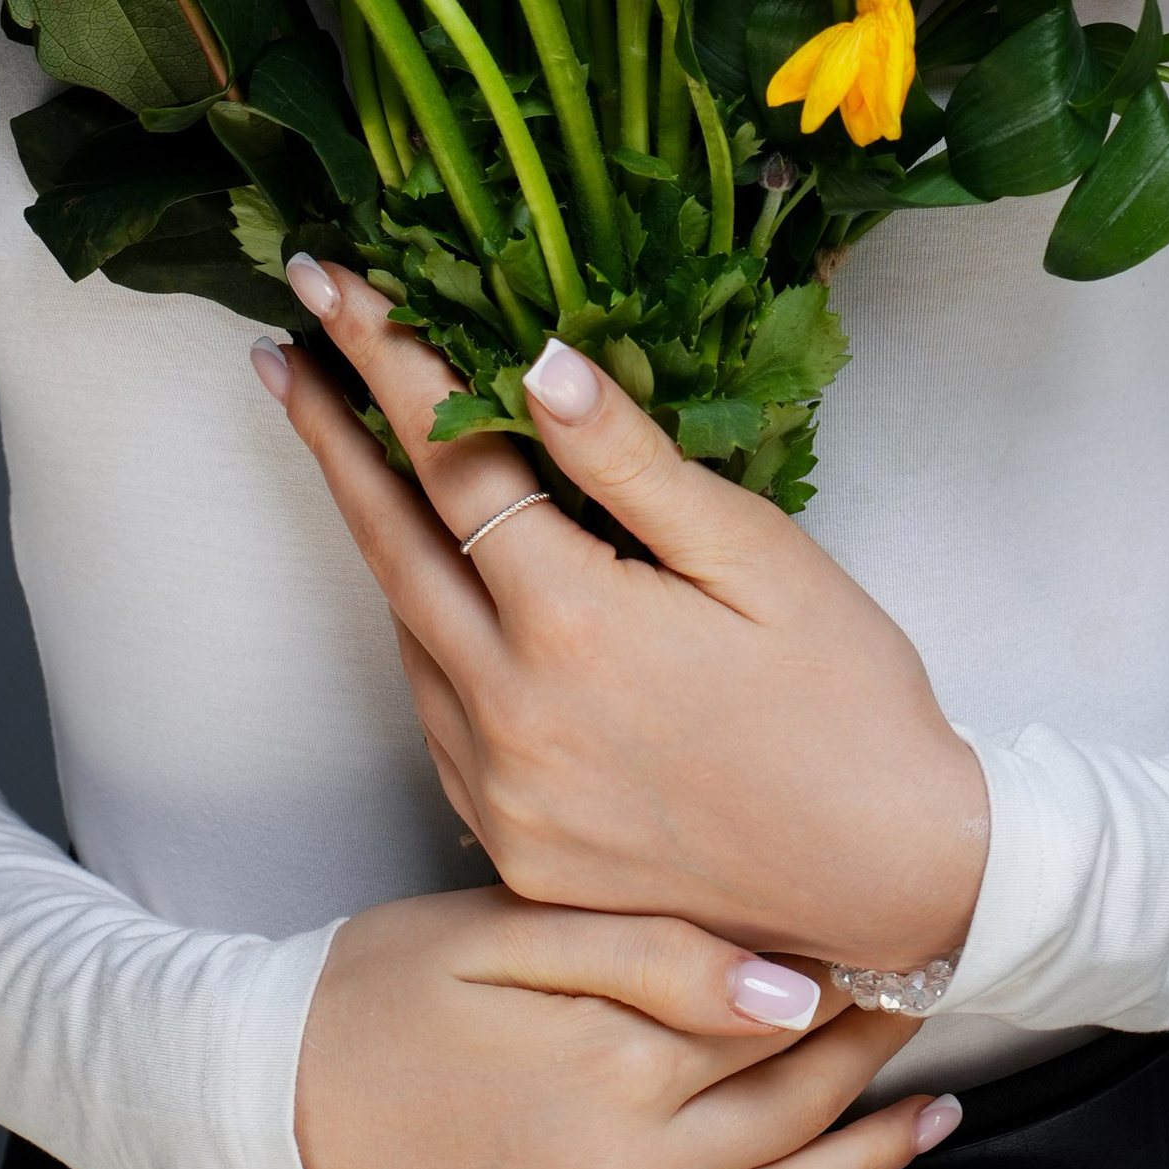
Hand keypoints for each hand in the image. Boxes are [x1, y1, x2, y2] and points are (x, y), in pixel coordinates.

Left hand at [254, 262, 989, 970]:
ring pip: (406, 633)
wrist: (892, 883)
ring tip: (346, 448)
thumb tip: (536, 359)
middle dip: (327, 436)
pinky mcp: (509, 848)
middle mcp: (510, 714)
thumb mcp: (758, 555)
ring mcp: (499, 792)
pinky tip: (432, 588)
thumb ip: (631, 461)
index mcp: (574, 625)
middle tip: (276, 354)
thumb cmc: (848, 700)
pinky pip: (436, 716)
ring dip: (373, 535)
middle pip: (388, 542)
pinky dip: (423, 635)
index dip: (384, 361)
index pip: (450, 459)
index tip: (327, 284)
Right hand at [292, 887, 951, 1168]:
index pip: (776, 1027)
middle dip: (871, 1065)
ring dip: (867, 1166)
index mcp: (612, 1065)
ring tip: (932, 1115)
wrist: (275, 1097)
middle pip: (788, 1117)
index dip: (848, 989)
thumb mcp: (513, 929)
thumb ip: (657, 954)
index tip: (897, 950)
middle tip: (928, 1013)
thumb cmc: (390, 986)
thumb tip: (792, 992)